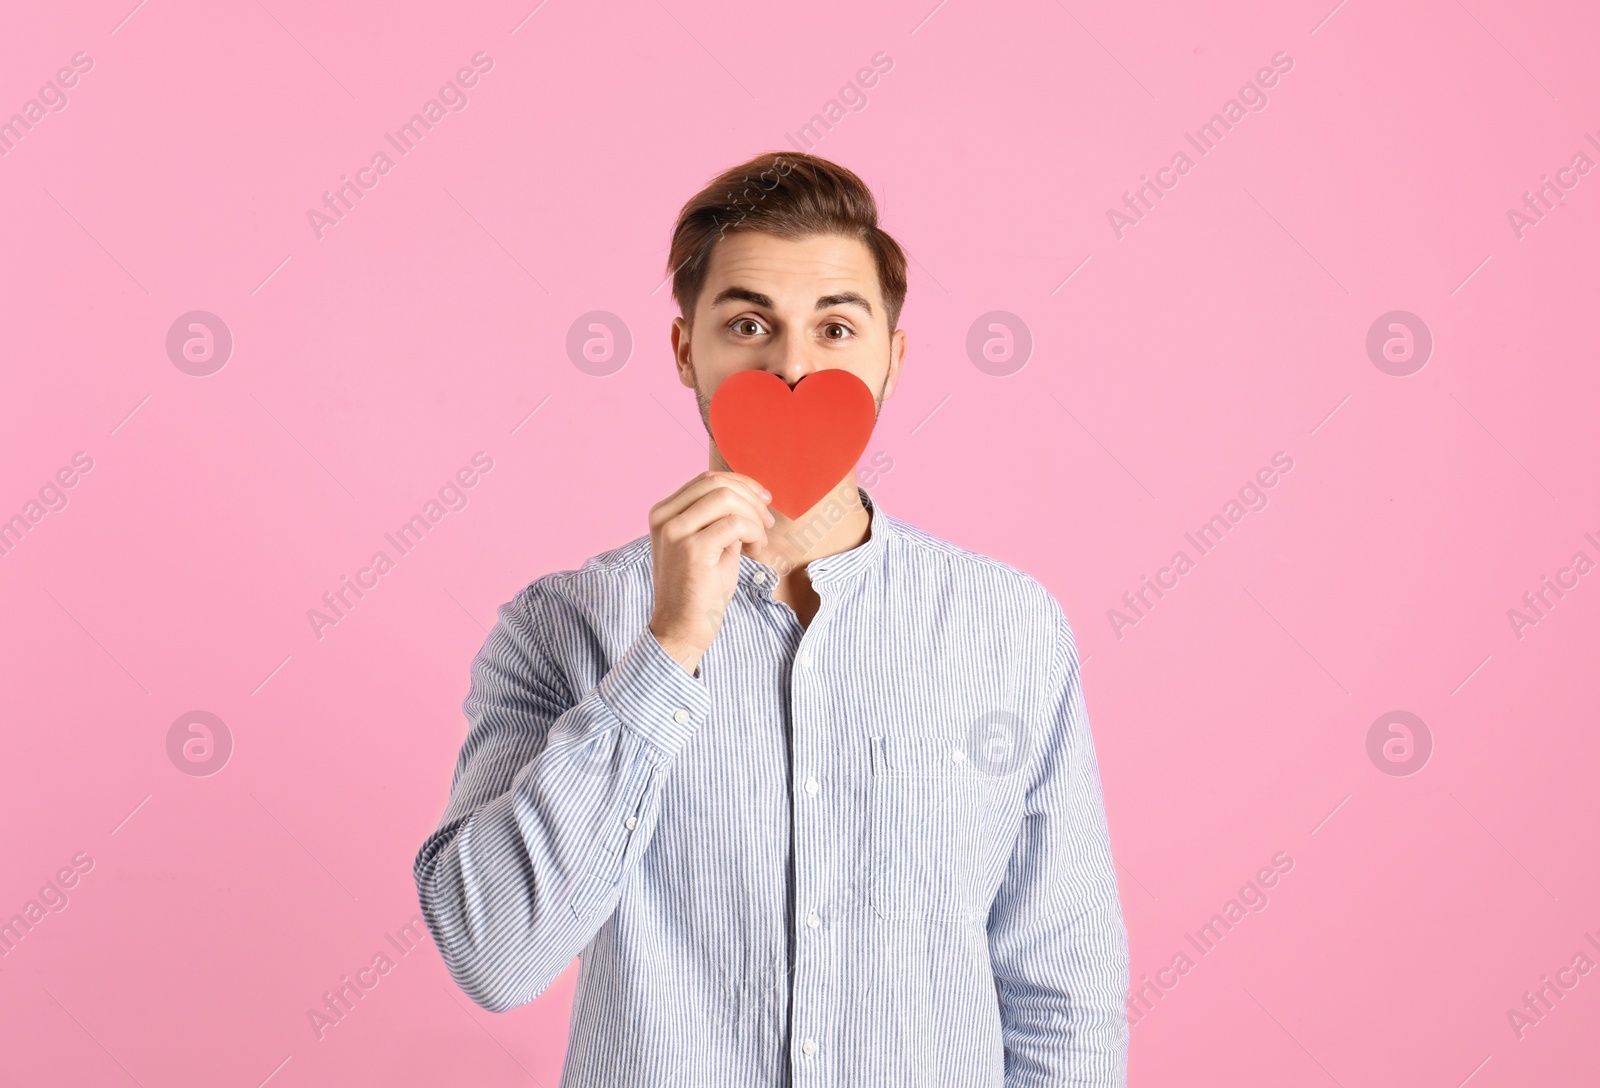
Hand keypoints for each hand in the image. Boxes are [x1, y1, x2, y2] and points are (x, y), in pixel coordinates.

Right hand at [647, 470, 773, 675]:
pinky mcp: (691, 549)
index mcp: (664, 512)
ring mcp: (675, 531)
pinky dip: (754, 533)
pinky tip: (755, 552)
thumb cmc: (699, 590)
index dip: (742, 484)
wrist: (681, 629)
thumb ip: (721, 518)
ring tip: (759, 541)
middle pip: (717, 483)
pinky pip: (735, 524)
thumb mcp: (709, 543)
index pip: (707, 480)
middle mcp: (664, 517)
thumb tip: (751, 496)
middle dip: (751, 499)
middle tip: (767, 524)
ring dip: (754, 517)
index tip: (763, 503)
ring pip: (726, 498)